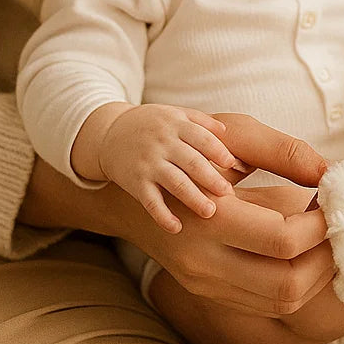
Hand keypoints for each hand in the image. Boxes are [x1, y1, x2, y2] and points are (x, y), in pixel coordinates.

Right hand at [20, 112, 331, 316]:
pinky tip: (304, 255)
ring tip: (326, 240)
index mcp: (211, 217)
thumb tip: (329, 172)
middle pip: (287, 284)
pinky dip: (295, 283)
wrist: (128, 187)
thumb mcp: (232, 136)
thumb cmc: (189, 150)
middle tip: (337, 227)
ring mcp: (202, 282)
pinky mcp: (205, 291)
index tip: (334, 202)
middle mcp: (204, 260)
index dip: (321, 224)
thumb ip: (282, 152)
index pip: (285, 240)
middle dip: (326, 258)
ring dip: (316, 275)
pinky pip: (264, 304)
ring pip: (279, 302)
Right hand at [73, 102, 243, 232]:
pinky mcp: (135, 182)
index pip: (202, 138)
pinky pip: (150, 201)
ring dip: (193, 198)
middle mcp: (162, 143)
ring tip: (210, 212)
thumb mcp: (175, 114)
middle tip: (228, 193)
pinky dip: (162, 215)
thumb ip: (202, 121)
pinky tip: (176, 229)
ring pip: (174, 182)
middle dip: (211, 178)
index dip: (218, 150)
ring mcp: (148, 163)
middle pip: (191, 161)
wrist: (109, 134)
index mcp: (176, 125)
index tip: (234, 164)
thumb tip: (229, 133)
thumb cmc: (152, 124)